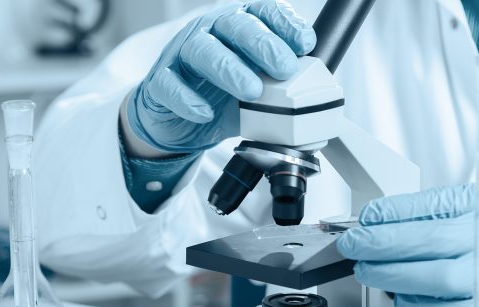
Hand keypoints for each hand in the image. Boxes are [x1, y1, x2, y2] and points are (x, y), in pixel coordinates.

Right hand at [126, 0, 315, 152]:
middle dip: (263, 44)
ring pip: (202, 50)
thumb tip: (317, 102)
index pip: (262, 12)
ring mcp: (182, 54)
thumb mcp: (259, 92)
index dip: (285, 24)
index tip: (306, 44)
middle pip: (235, 25)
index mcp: (238, 27)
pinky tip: (205, 112)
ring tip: (252, 91)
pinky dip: (188, 98)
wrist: (179, 122)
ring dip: (230, 69)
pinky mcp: (160, 82)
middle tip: (284, 68)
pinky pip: (170, 84)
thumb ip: (283, 89)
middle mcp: (210, 32)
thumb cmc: (222, 97)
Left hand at [336, 184, 478, 306]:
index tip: (364, 217)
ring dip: (389, 278)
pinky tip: (401, 294)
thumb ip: (448, 207)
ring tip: (370, 270)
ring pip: (430, 286)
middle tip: (353, 246)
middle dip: (377, 248)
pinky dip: (414, 305)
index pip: (430, 208)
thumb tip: (387, 216)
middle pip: (424, 248)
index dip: (388, 215)